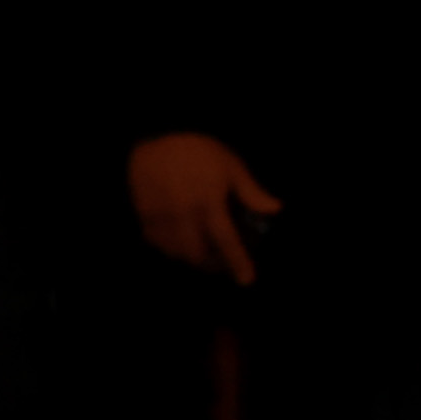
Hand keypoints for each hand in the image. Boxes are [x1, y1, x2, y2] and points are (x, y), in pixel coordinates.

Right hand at [124, 134, 279, 282]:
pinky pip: (159, 245)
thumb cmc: (199, 152)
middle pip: (198, 255)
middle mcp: (183, 214)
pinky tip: (184, 242)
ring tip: (207, 254)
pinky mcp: (144, 217)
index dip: (237, 263)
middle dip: (214, 265)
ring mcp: (161, 218)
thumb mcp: (232, 167)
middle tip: (225, 263)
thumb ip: (252, 192)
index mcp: (209, 202)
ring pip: (177, 254)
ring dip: (193, 259)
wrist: (155, 139)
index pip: (226, 241)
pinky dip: (173, 250)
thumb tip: (276, 210)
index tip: (247, 280)